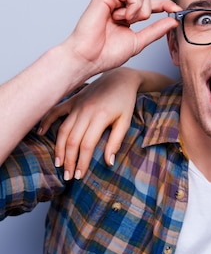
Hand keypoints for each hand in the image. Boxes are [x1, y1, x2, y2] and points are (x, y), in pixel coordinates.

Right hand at [38, 68, 152, 179]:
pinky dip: (47, 121)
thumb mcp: (126, 121)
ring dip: (58, 148)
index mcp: (100, 117)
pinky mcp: (72, 99)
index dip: (82, 162)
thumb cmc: (125, 101)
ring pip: (62, 130)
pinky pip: (55, 111)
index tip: (79, 175)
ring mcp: (76, 104)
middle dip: (68, 160)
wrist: (120, 78)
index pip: (87, 145)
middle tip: (67, 176)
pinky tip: (40, 132)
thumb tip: (109, 162)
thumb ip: (116, 141)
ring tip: (58, 163)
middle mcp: (85, 111)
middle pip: (72, 140)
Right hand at [61, 0, 180, 75]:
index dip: (165, 5)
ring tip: (127, 21)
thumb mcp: (139, 41)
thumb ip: (156, 30)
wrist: (89, 59)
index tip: (177, 10)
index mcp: (127, 15)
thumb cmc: (107, 54)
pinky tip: (123, 17)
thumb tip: (173, 20)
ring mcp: (111, 0)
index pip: (150, 5)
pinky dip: (133, 5)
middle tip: (136, 22)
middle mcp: (119, 5)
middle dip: (149, 9)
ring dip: (140, 9)